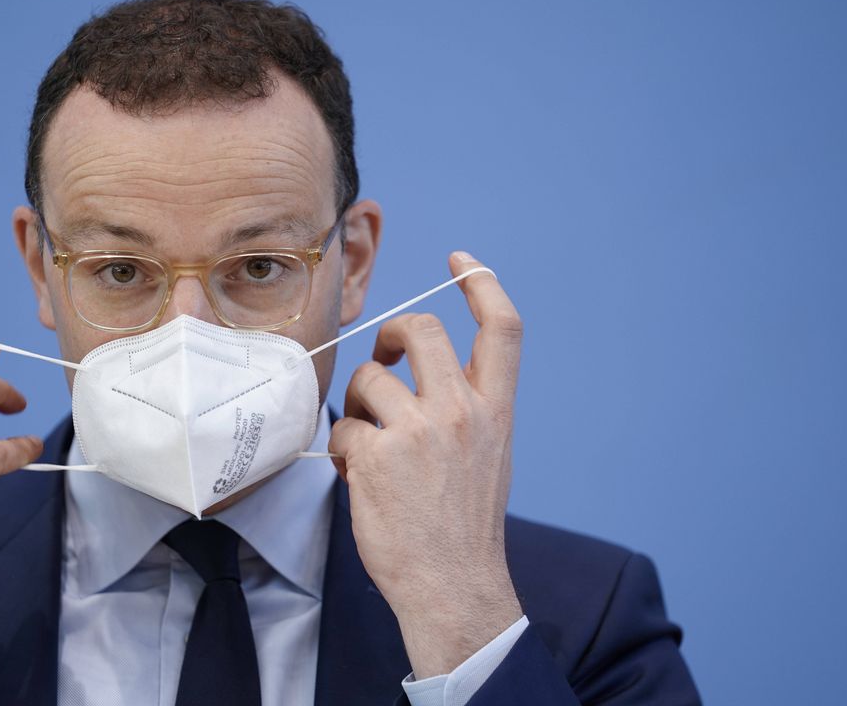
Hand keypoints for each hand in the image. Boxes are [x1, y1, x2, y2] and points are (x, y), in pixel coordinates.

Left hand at [329, 252, 523, 678]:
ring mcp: (419, 431)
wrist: (454, 586)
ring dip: (359, 407)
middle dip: (393, 334)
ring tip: (368, 447)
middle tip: (384, 359)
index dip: (482, 283)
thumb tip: (415, 376)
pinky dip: (344, 451)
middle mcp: (462, 411)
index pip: (503, 328)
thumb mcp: (487, 456)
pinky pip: (343, 429)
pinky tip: (358, 478)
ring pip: (369, 377)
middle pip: (421, 329)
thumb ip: (463, 410)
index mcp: (495, 410)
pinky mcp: (377, 455)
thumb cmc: (463, 525)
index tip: (461, 260)